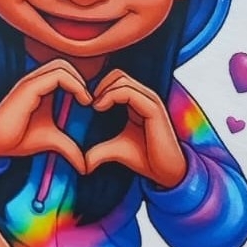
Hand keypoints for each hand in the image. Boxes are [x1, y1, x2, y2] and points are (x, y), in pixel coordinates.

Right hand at [0, 61, 90, 172]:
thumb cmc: (19, 138)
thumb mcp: (52, 141)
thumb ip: (70, 148)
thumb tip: (86, 167)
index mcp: (40, 88)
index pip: (64, 72)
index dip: (80, 83)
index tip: (89, 105)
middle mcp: (35, 81)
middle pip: (64, 64)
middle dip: (81, 79)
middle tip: (89, 101)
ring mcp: (31, 82)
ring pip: (62, 65)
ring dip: (79, 81)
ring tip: (86, 100)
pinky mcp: (29, 87)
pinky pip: (58, 76)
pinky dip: (75, 85)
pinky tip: (82, 102)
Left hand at [85, 70, 187, 188]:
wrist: (165, 172)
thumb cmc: (144, 158)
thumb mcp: (114, 150)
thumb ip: (98, 151)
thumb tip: (81, 164)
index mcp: (137, 101)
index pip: (116, 80)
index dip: (98, 88)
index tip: (86, 104)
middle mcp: (145, 97)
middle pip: (117, 74)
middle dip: (99, 85)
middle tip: (88, 103)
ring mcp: (150, 100)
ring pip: (121, 80)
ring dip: (103, 90)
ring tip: (94, 107)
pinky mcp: (153, 108)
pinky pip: (128, 92)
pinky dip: (110, 96)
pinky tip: (99, 108)